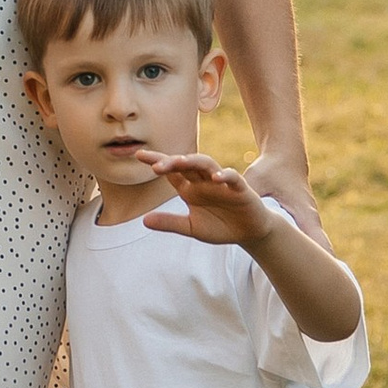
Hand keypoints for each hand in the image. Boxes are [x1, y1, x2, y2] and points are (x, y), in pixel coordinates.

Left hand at [140, 154, 276, 249]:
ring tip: (179, 161)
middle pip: (185, 165)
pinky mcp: (240, 189)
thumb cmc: (220, 226)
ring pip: (206, 164)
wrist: (249, 233)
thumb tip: (144, 220)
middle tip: (155, 166)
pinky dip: (225, 175)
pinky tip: (215, 177)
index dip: (157, 161)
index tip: (138, 155)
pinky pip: (232, 178)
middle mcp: (203, 181)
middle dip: (171, 162)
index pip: (171, 171)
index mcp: (190, 188)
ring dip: (193, 161)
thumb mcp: (192, 228)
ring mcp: (221, 182)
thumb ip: (170, 223)